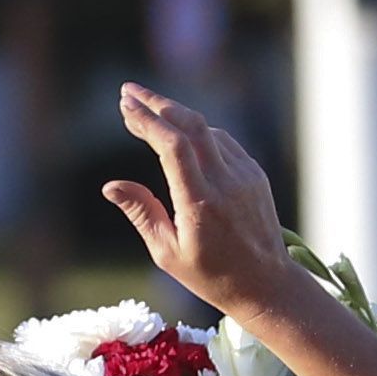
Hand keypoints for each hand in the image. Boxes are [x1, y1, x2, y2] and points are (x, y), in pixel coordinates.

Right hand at [101, 83, 297, 320]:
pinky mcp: (255, 174)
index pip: (172, 147)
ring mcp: (244, 175)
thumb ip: (142, 213)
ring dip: (176, 116)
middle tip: (129, 91)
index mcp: (200, 205)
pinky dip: (198, 132)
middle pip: (191, 125)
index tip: (125, 106)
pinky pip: (223, 143)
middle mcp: (225, 183)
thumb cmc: (211, 276)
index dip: (147, 121)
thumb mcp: (167, 253)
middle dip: (158, 103)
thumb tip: (111, 186)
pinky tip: (179, 133)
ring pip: (207, 130)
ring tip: (148, 111)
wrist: (265, 284)